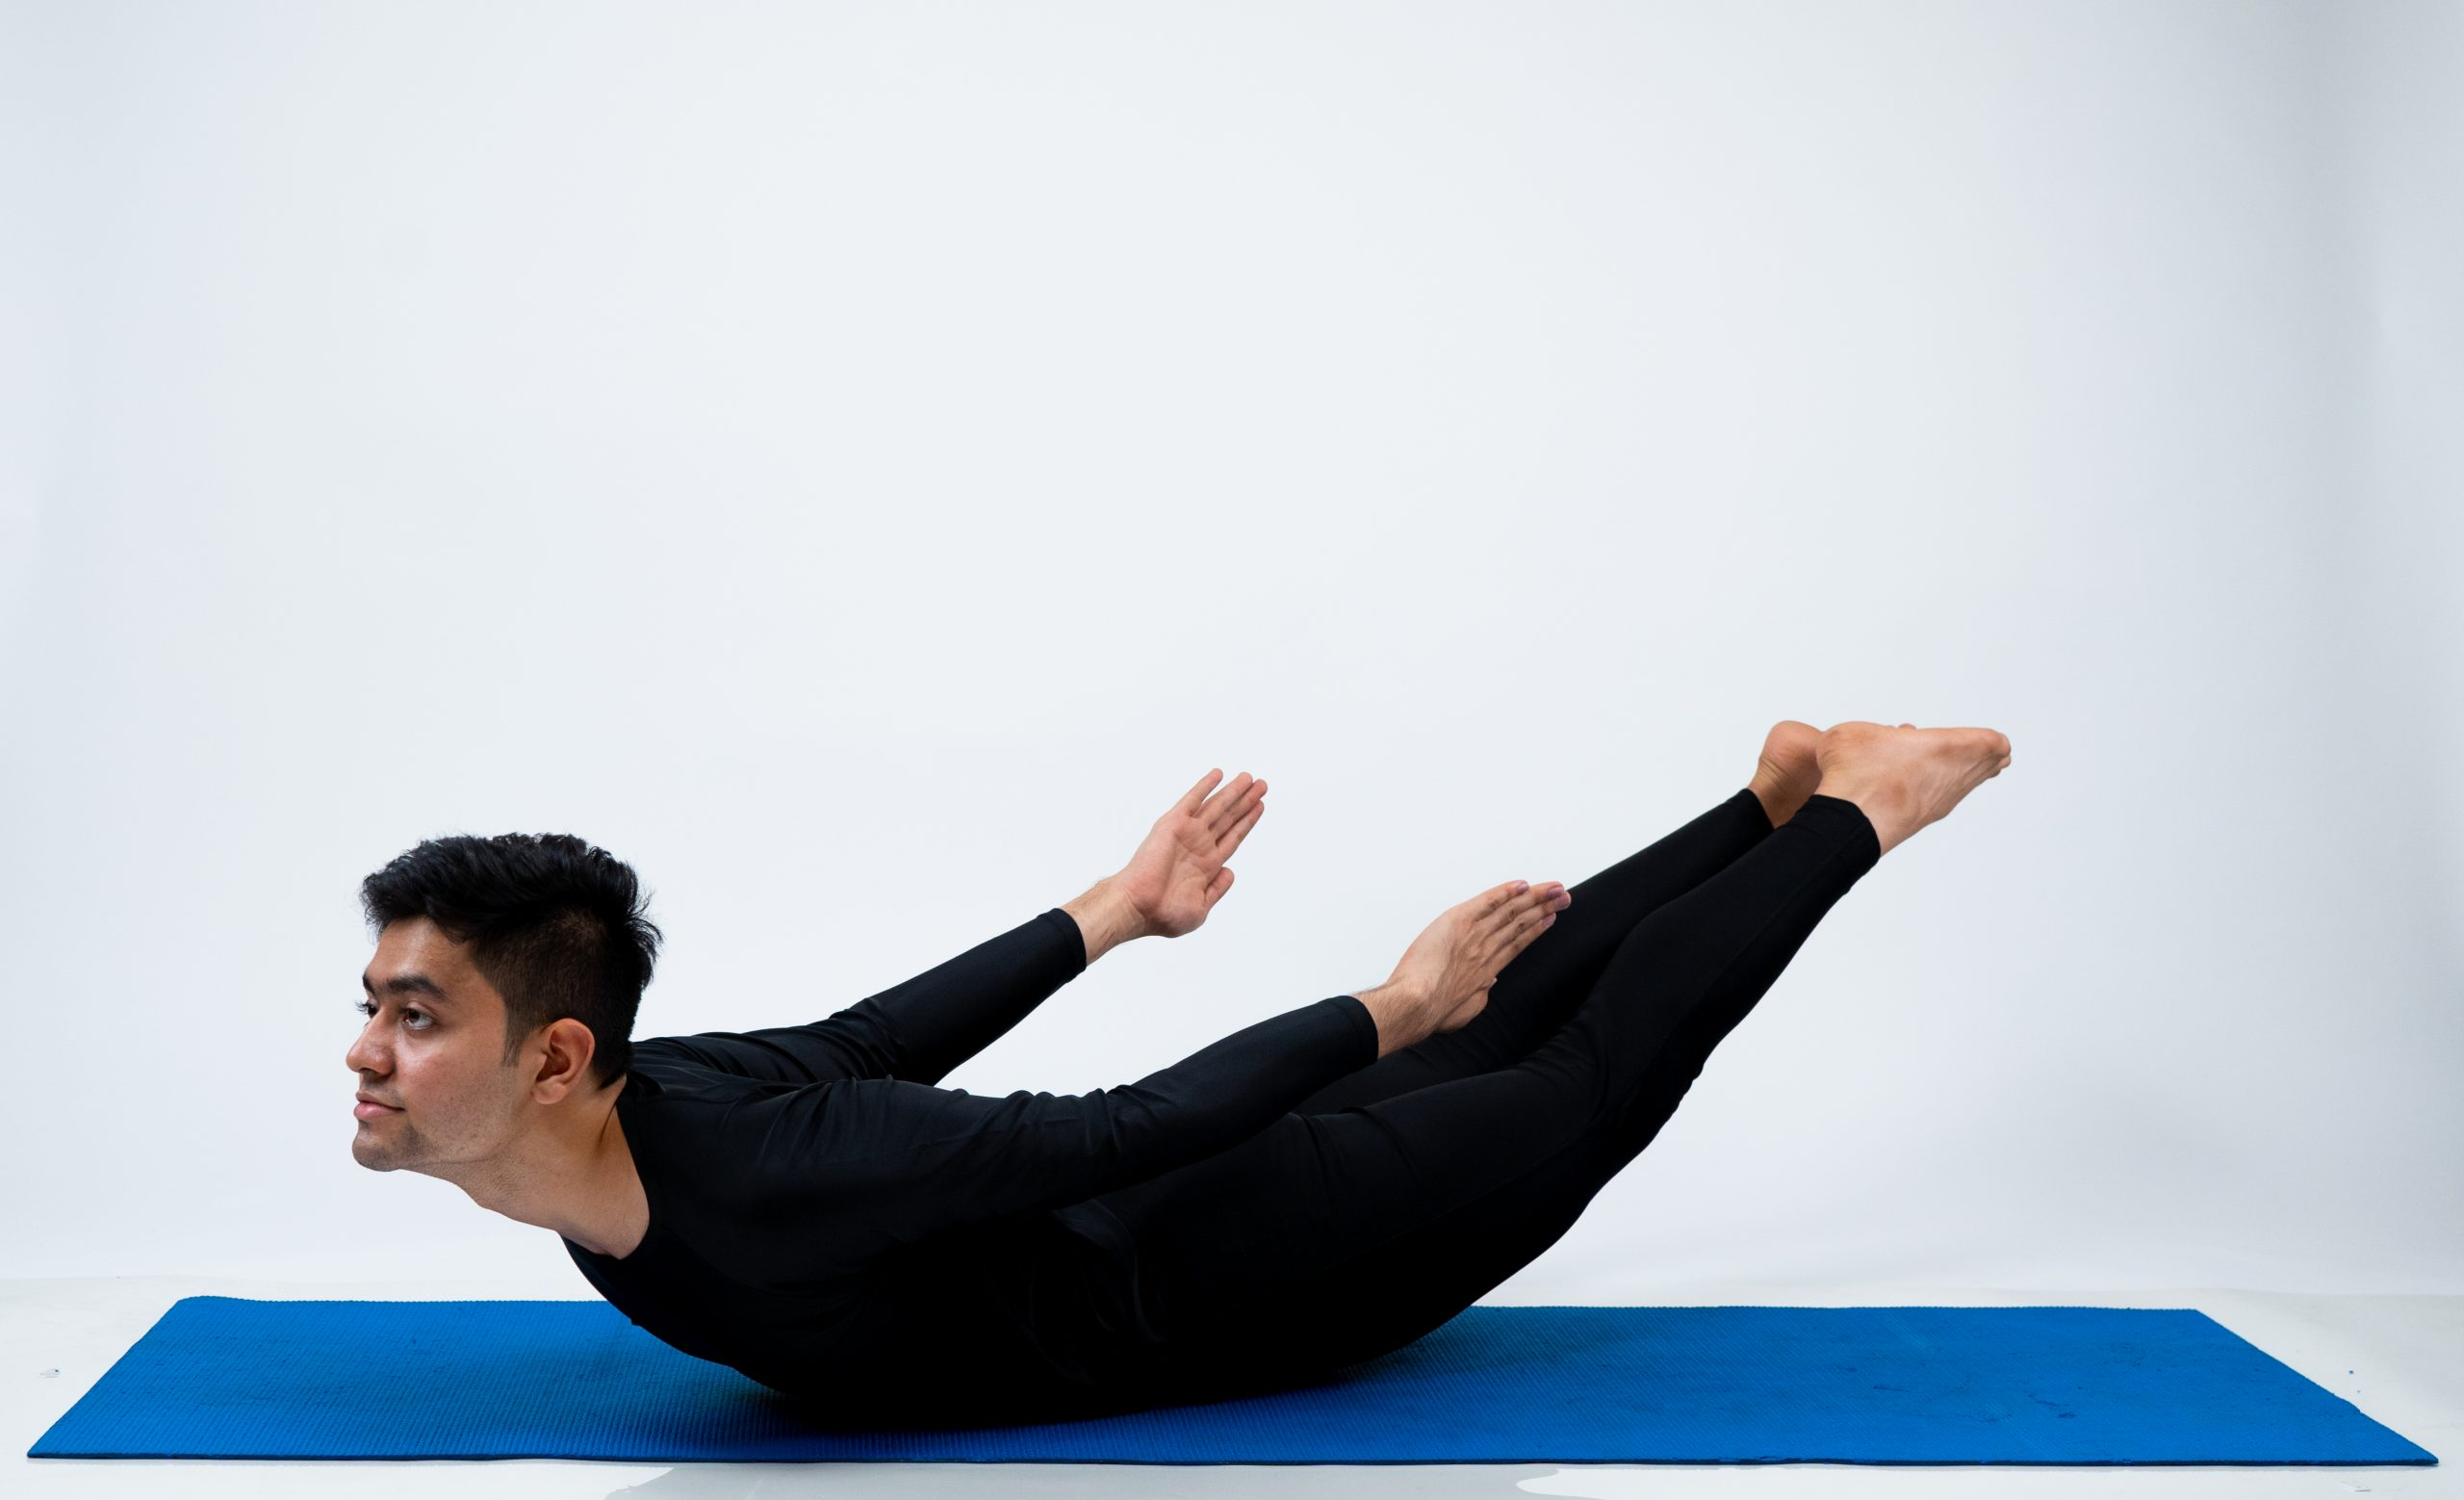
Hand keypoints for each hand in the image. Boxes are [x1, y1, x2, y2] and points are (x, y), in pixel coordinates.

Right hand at [1109, 768, 1267, 938]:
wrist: (1139, 907)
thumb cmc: (1164, 914)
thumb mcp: (1201, 907)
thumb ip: (1218, 889)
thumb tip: (1231, 871)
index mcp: (1206, 865)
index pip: (1233, 837)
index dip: (1247, 821)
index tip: (1260, 806)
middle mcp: (1199, 846)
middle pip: (1229, 818)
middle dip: (1246, 801)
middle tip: (1262, 785)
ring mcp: (1187, 833)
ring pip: (1216, 806)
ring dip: (1233, 791)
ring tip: (1250, 777)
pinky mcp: (1173, 824)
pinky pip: (1192, 800)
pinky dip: (1205, 786)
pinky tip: (1218, 774)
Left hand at [1381, 878, 1569, 1041]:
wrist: (1417, 1004)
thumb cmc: (1434, 1012)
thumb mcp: (1465, 1010)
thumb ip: (1481, 994)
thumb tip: (1489, 982)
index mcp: (1487, 970)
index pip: (1516, 944)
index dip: (1535, 929)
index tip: (1550, 918)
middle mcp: (1486, 949)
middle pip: (1520, 924)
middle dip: (1544, 908)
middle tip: (1563, 897)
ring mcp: (1475, 934)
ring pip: (1511, 911)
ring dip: (1534, 897)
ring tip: (1554, 888)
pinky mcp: (1459, 921)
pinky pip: (1488, 902)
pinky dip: (1506, 892)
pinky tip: (1523, 885)